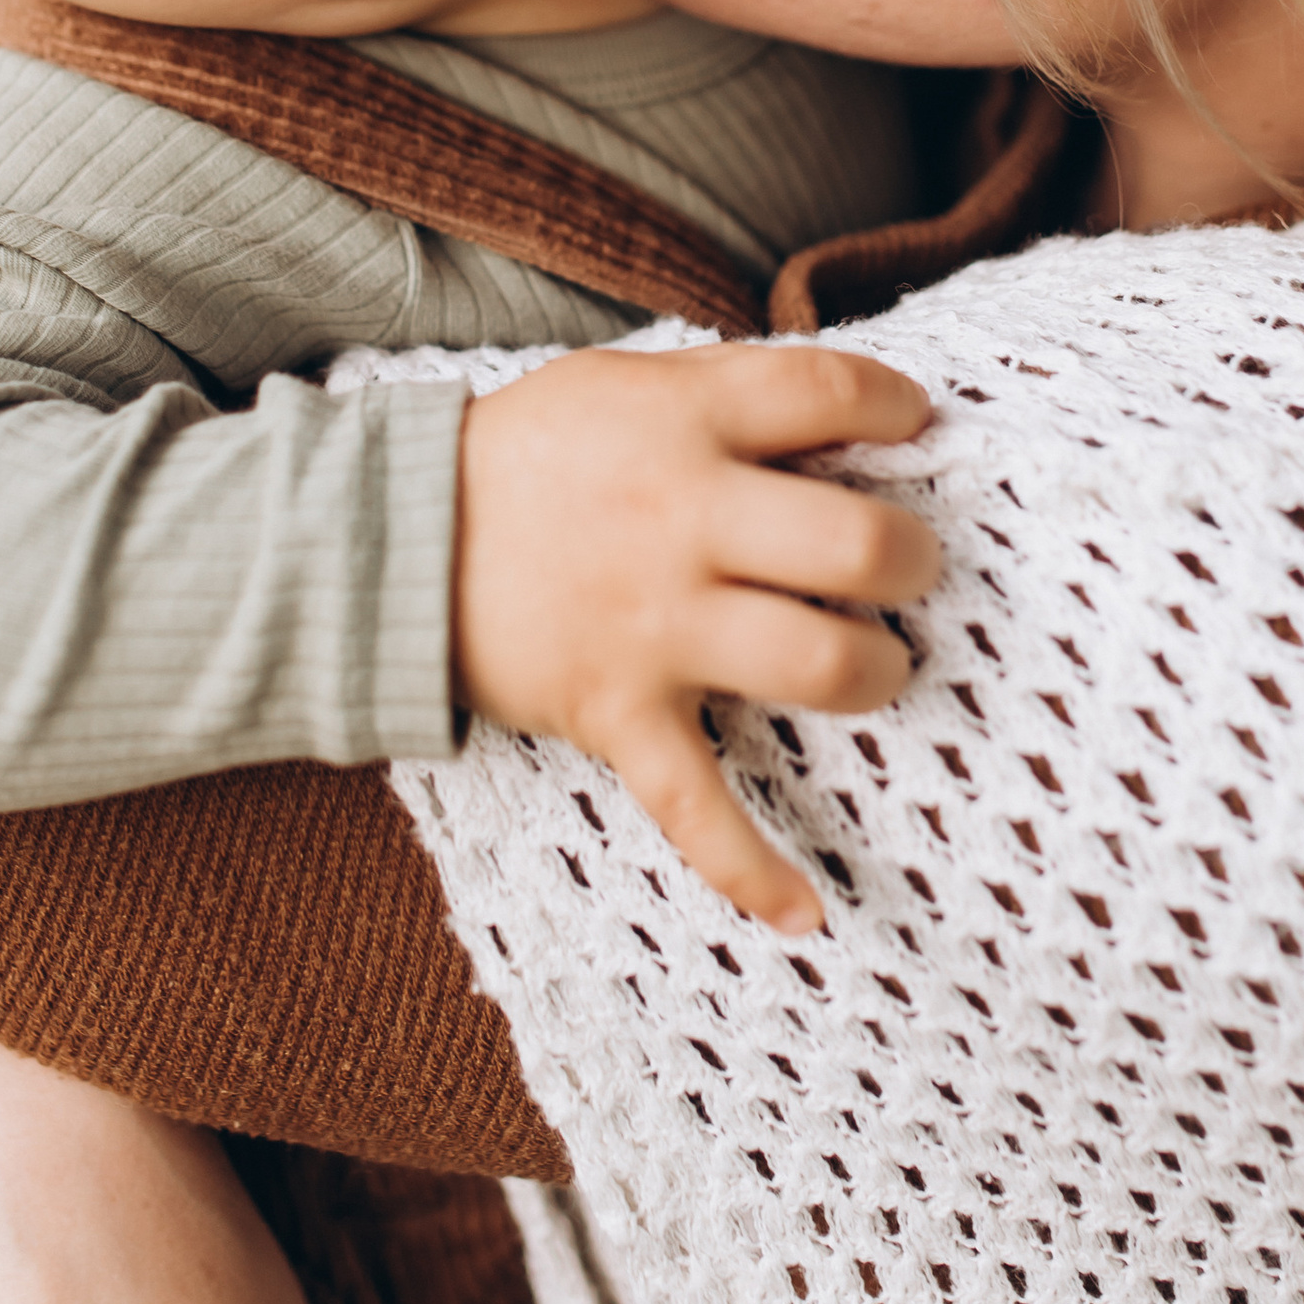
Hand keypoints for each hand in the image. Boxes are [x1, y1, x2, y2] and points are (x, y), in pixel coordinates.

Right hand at [452, 340, 939, 931]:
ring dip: (876, 671)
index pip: (830, 393)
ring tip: (878, 665)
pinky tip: (809, 916)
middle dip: (912, 556)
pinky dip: (752, 869)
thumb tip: (853, 428)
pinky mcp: (616, 712)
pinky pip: (697, 806)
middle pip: (855, 542)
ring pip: (818, 662)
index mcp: (684, 419)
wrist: (390, 540)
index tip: (913, 425)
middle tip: (910, 563)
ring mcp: (652, 623)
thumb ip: (730, 401)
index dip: (895, 407)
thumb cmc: (532, 456)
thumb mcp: (627, 386)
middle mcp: (680, 518)